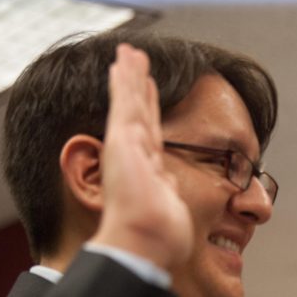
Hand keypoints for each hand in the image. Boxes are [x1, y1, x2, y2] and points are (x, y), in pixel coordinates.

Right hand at [90, 43, 191, 269]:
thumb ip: (171, 197)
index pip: (151, 137)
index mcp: (148, 175)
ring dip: (131, 76)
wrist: (144, 244)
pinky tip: (124, 62)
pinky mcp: (122, 140)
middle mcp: (135, 159)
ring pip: (131, 103)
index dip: (150, 113)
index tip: (150, 94)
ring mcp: (127, 148)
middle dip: (138, 88)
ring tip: (131, 53)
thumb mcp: (171, 213)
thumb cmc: (159, 240)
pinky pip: (124, 103)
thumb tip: (174, 193)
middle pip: (139, 115)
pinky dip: (124, 81)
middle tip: (135, 62)